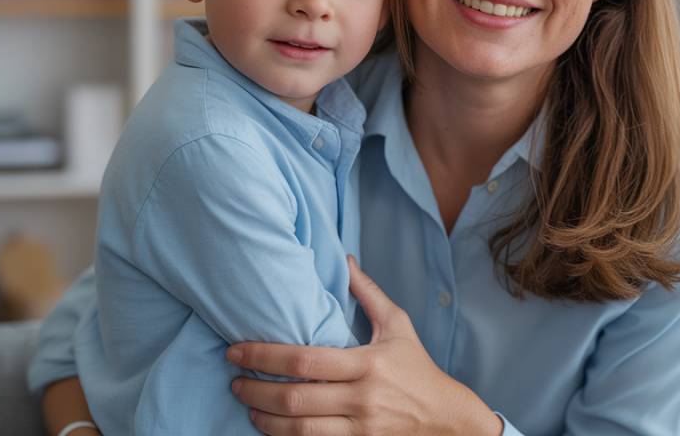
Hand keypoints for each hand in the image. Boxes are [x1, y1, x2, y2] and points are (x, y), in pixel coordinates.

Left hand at [228, 256, 502, 435]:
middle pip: (294, 398)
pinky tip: (271, 428)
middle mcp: (361, 398)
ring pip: (298, 429)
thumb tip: (344, 260)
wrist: (445, 420)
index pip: (304, 361)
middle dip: (255, 390)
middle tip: (234, 381)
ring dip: (265, 418)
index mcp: (367, 363)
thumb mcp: (397, 325)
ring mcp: (360, 429)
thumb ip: (368, 294)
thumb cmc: (418, 368)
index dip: (263, 357)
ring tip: (247, 404)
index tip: (237, 352)